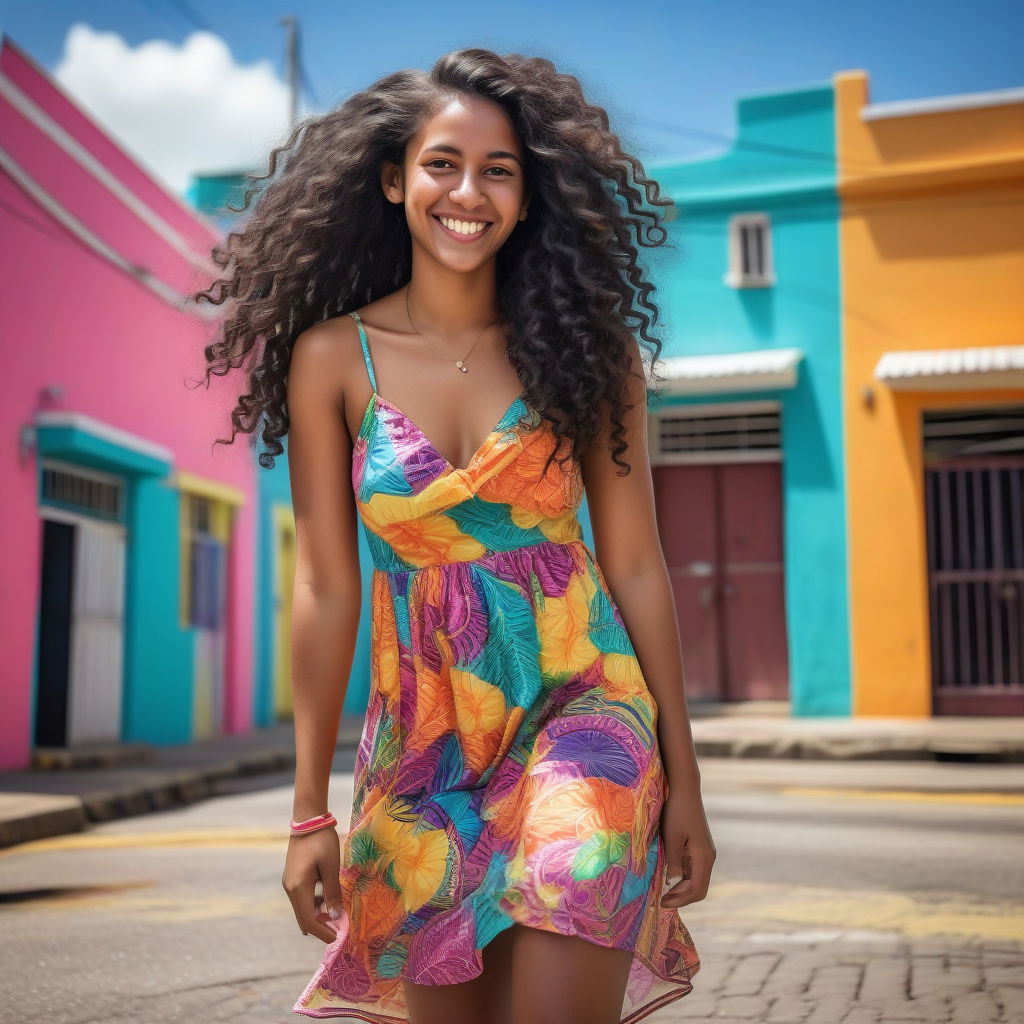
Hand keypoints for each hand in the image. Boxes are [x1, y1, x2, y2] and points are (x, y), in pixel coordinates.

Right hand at [282, 826, 347, 943]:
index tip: (337, 938)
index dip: (323, 932)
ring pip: (302, 908)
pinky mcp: (292, 877)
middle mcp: (289, 888)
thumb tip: (335, 917)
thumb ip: (332, 893)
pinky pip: (301, 897)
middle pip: (303, 917)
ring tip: (336, 914)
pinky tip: (327, 898)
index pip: (309, 920)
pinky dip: (313, 903)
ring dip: (317, 915)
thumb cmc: (322, 841)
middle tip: (338, 930)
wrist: (307, 819)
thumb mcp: (331, 867)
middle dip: (320, 926)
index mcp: (298, 887)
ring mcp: (289, 882)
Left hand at [658, 786, 714, 908]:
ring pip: (696, 880)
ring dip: (681, 889)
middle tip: (660, 901)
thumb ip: (673, 862)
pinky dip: (682, 878)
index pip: (696, 890)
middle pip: (699, 889)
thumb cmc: (676, 811)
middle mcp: (708, 857)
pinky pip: (693, 869)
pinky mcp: (699, 847)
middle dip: (681, 898)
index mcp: (704, 857)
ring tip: (661, 892)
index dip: (680, 900)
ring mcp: (705, 852)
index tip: (661, 903)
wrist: (684, 789)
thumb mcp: (671, 838)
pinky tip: (667, 877)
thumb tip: (671, 884)